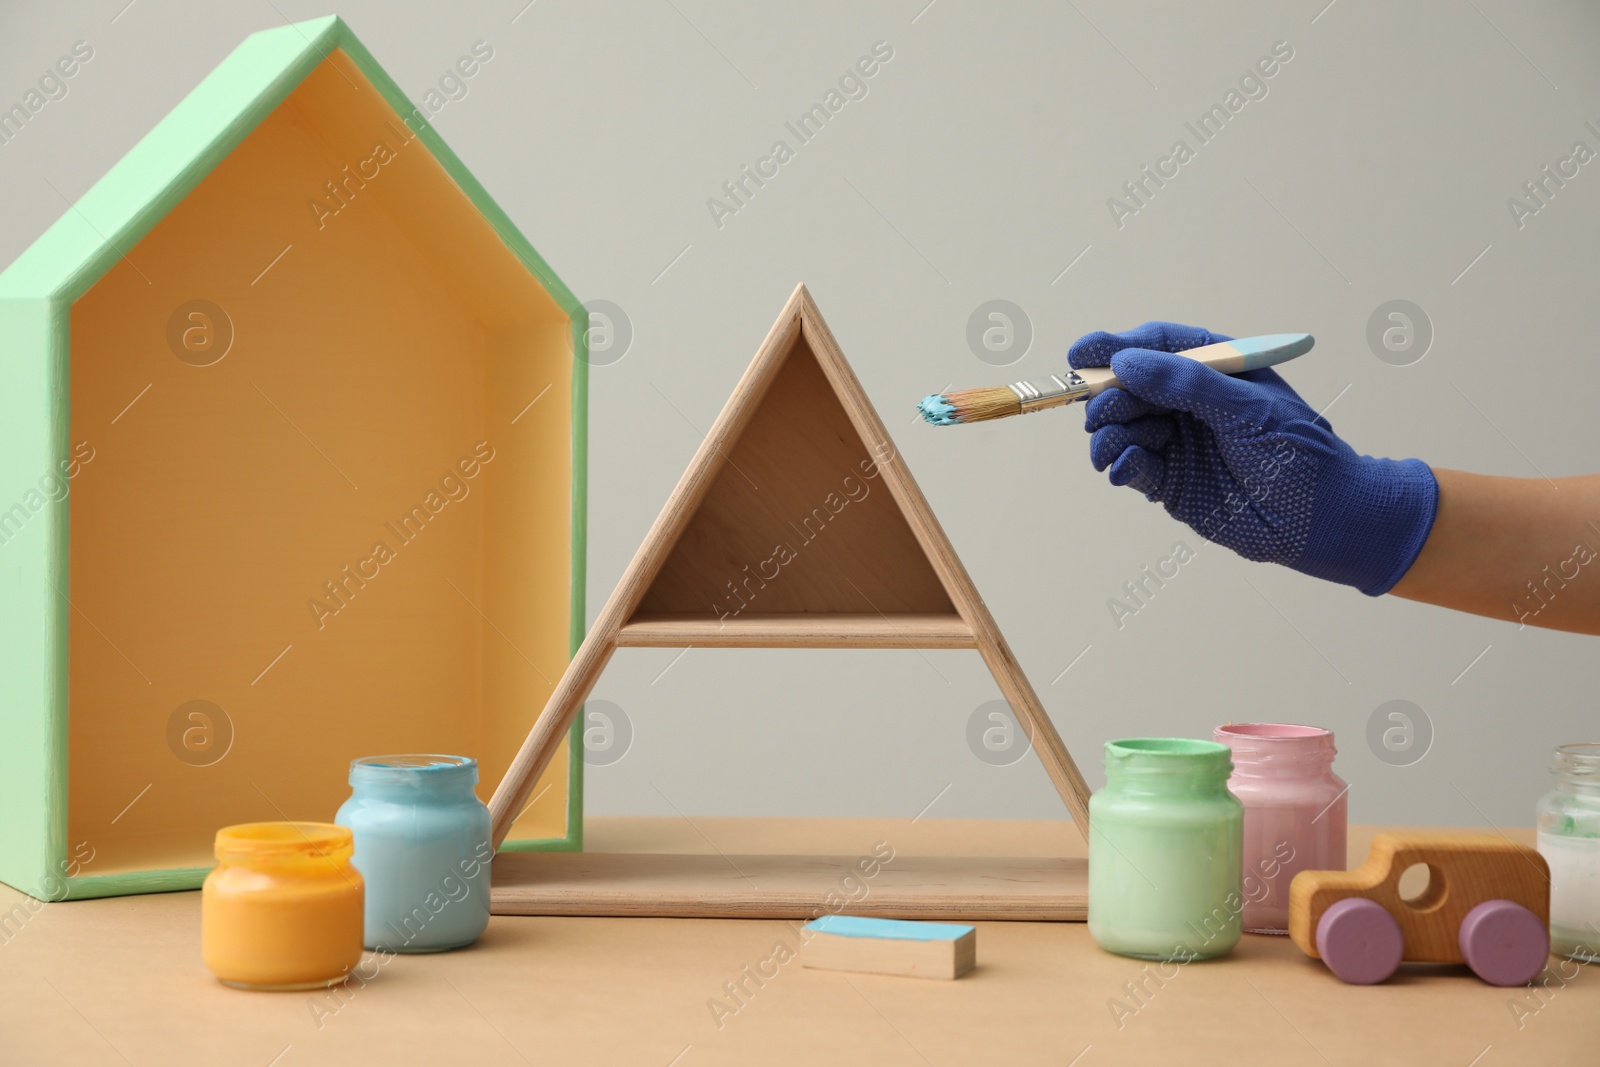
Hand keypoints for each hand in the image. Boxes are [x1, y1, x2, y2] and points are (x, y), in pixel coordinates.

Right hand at [1068, 321, 1437, 594]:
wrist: (1324, 521)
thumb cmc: (1301, 455)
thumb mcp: (1247, 408)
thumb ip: (1185, 383)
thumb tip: (1125, 362)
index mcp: (1214, 370)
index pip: (1157, 346)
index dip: (1116, 347)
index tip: (1080, 355)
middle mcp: (1189, 403)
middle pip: (1129, 386)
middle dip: (1106, 396)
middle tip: (1097, 413)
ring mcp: (1177, 442)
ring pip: (1122, 428)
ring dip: (1106, 434)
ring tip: (1108, 448)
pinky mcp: (1170, 483)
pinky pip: (1130, 466)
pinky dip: (1119, 465)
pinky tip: (1125, 470)